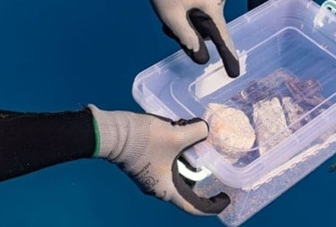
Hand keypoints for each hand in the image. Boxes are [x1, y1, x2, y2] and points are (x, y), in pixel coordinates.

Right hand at [89, 105, 229, 214]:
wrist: (111, 132)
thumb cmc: (143, 140)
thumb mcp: (176, 135)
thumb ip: (197, 132)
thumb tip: (207, 129)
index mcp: (166, 190)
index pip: (194, 207)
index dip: (213, 205)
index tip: (225, 196)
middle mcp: (157, 188)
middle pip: (186, 187)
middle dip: (200, 173)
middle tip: (211, 158)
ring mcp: (148, 176)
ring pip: (176, 173)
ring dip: (187, 159)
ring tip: (196, 140)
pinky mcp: (142, 163)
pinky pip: (166, 163)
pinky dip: (176, 153)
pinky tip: (179, 133)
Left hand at [138, 0, 238, 77]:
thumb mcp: (171, 16)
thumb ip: (187, 38)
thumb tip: (201, 57)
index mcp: (212, 5)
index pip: (222, 38)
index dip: (228, 57)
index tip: (234, 74)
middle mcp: (218, 0)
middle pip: (207, 32)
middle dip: (189, 34)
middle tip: (169, 27)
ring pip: (200, 24)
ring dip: (185, 25)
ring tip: (169, 11)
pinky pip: (198, 14)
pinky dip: (185, 17)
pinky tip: (173, 6)